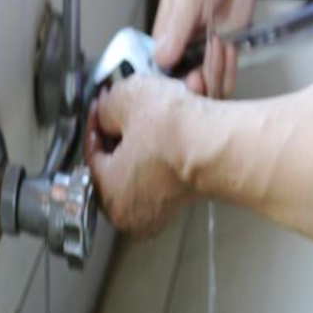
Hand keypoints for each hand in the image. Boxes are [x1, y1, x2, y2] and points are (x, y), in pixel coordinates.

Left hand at [84, 70, 197, 238]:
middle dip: (122, 129)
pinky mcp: (186, 198)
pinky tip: (174, 125)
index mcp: (109, 194)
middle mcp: (133, 212)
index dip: (97, 121)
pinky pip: (166, 168)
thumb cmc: (175, 133)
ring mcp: (162, 210)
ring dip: (147, 135)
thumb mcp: (127, 99)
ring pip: (144, 163)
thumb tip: (108, 109)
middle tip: (125, 109)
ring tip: (153, 111)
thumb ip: (107, 105)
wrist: (219, 145)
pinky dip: (167, 147)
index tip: (102, 106)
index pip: (93, 153)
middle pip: (118, 161)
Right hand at [152, 0, 260, 97]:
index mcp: (170, 14)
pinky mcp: (237, 28)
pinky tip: (226, 59)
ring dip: (212, 76)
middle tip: (195, 84)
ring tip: (212, 69)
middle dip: (189, 83)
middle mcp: (190, 26)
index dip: (165, 76)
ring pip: (208, 69)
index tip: (172, 87)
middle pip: (184, 70)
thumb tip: (162, 55)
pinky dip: (229, 66)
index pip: (160, 57)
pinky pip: (229, 59)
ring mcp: (214, 29)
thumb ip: (179, 20)